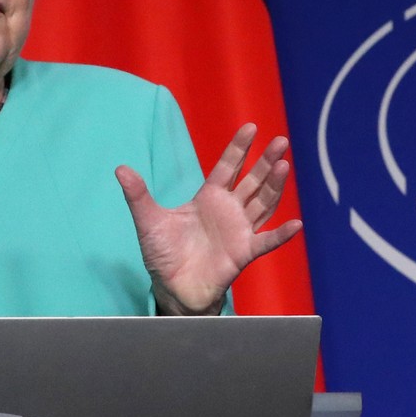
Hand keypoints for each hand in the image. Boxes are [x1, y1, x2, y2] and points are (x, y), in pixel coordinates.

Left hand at [116, 123, 302, 314]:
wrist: (172, 288)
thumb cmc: (163, 254)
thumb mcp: (148, 221)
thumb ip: (138, 195)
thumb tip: (120, 168)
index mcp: (208, 198)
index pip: (227, 167)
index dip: (239, 148)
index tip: (251, 127)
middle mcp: (229, 210)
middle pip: (252, 181)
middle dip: (265, 161)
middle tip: (281, 141)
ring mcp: (239, 230)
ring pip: (262, 204)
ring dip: (274, 187)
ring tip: (284, 166)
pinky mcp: (244, 253)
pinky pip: (266, 242)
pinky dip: (281, 235)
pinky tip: (296, 224)